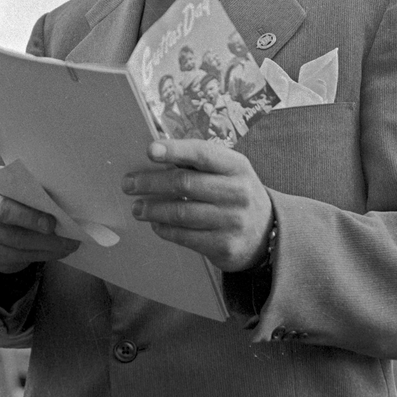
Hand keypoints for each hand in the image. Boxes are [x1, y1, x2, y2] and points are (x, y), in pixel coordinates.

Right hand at [0, 166, 80, 274]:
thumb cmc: (14, 191)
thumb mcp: (18, 181)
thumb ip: (32, 184)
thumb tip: (62, 197)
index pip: (5, 200)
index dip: (28, 214)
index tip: (52, 221)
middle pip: (8, 223)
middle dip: (37, 229)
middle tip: (61, 235)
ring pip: (15, 243)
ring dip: (45, 246)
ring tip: (68, 245)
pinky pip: (16, 256)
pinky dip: (41, 254)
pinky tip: (57, 251)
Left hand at [121, 140, 273, 272]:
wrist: (267, 233)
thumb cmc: (235, 193)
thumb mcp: (229, 171)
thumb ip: (200, 162)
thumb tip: (157, 154)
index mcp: (237, 166)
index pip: (203, 154)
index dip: (175, 150)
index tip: (150, 150)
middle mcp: (238, 192)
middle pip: (185, 183)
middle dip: (151, 182)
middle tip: (128, 183)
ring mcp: (233, 221)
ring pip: (181, 212)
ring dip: (153, 209)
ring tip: (137, 208)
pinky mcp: (225, 246)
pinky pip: (186, 237)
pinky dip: (165, 229)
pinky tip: (155, 224)